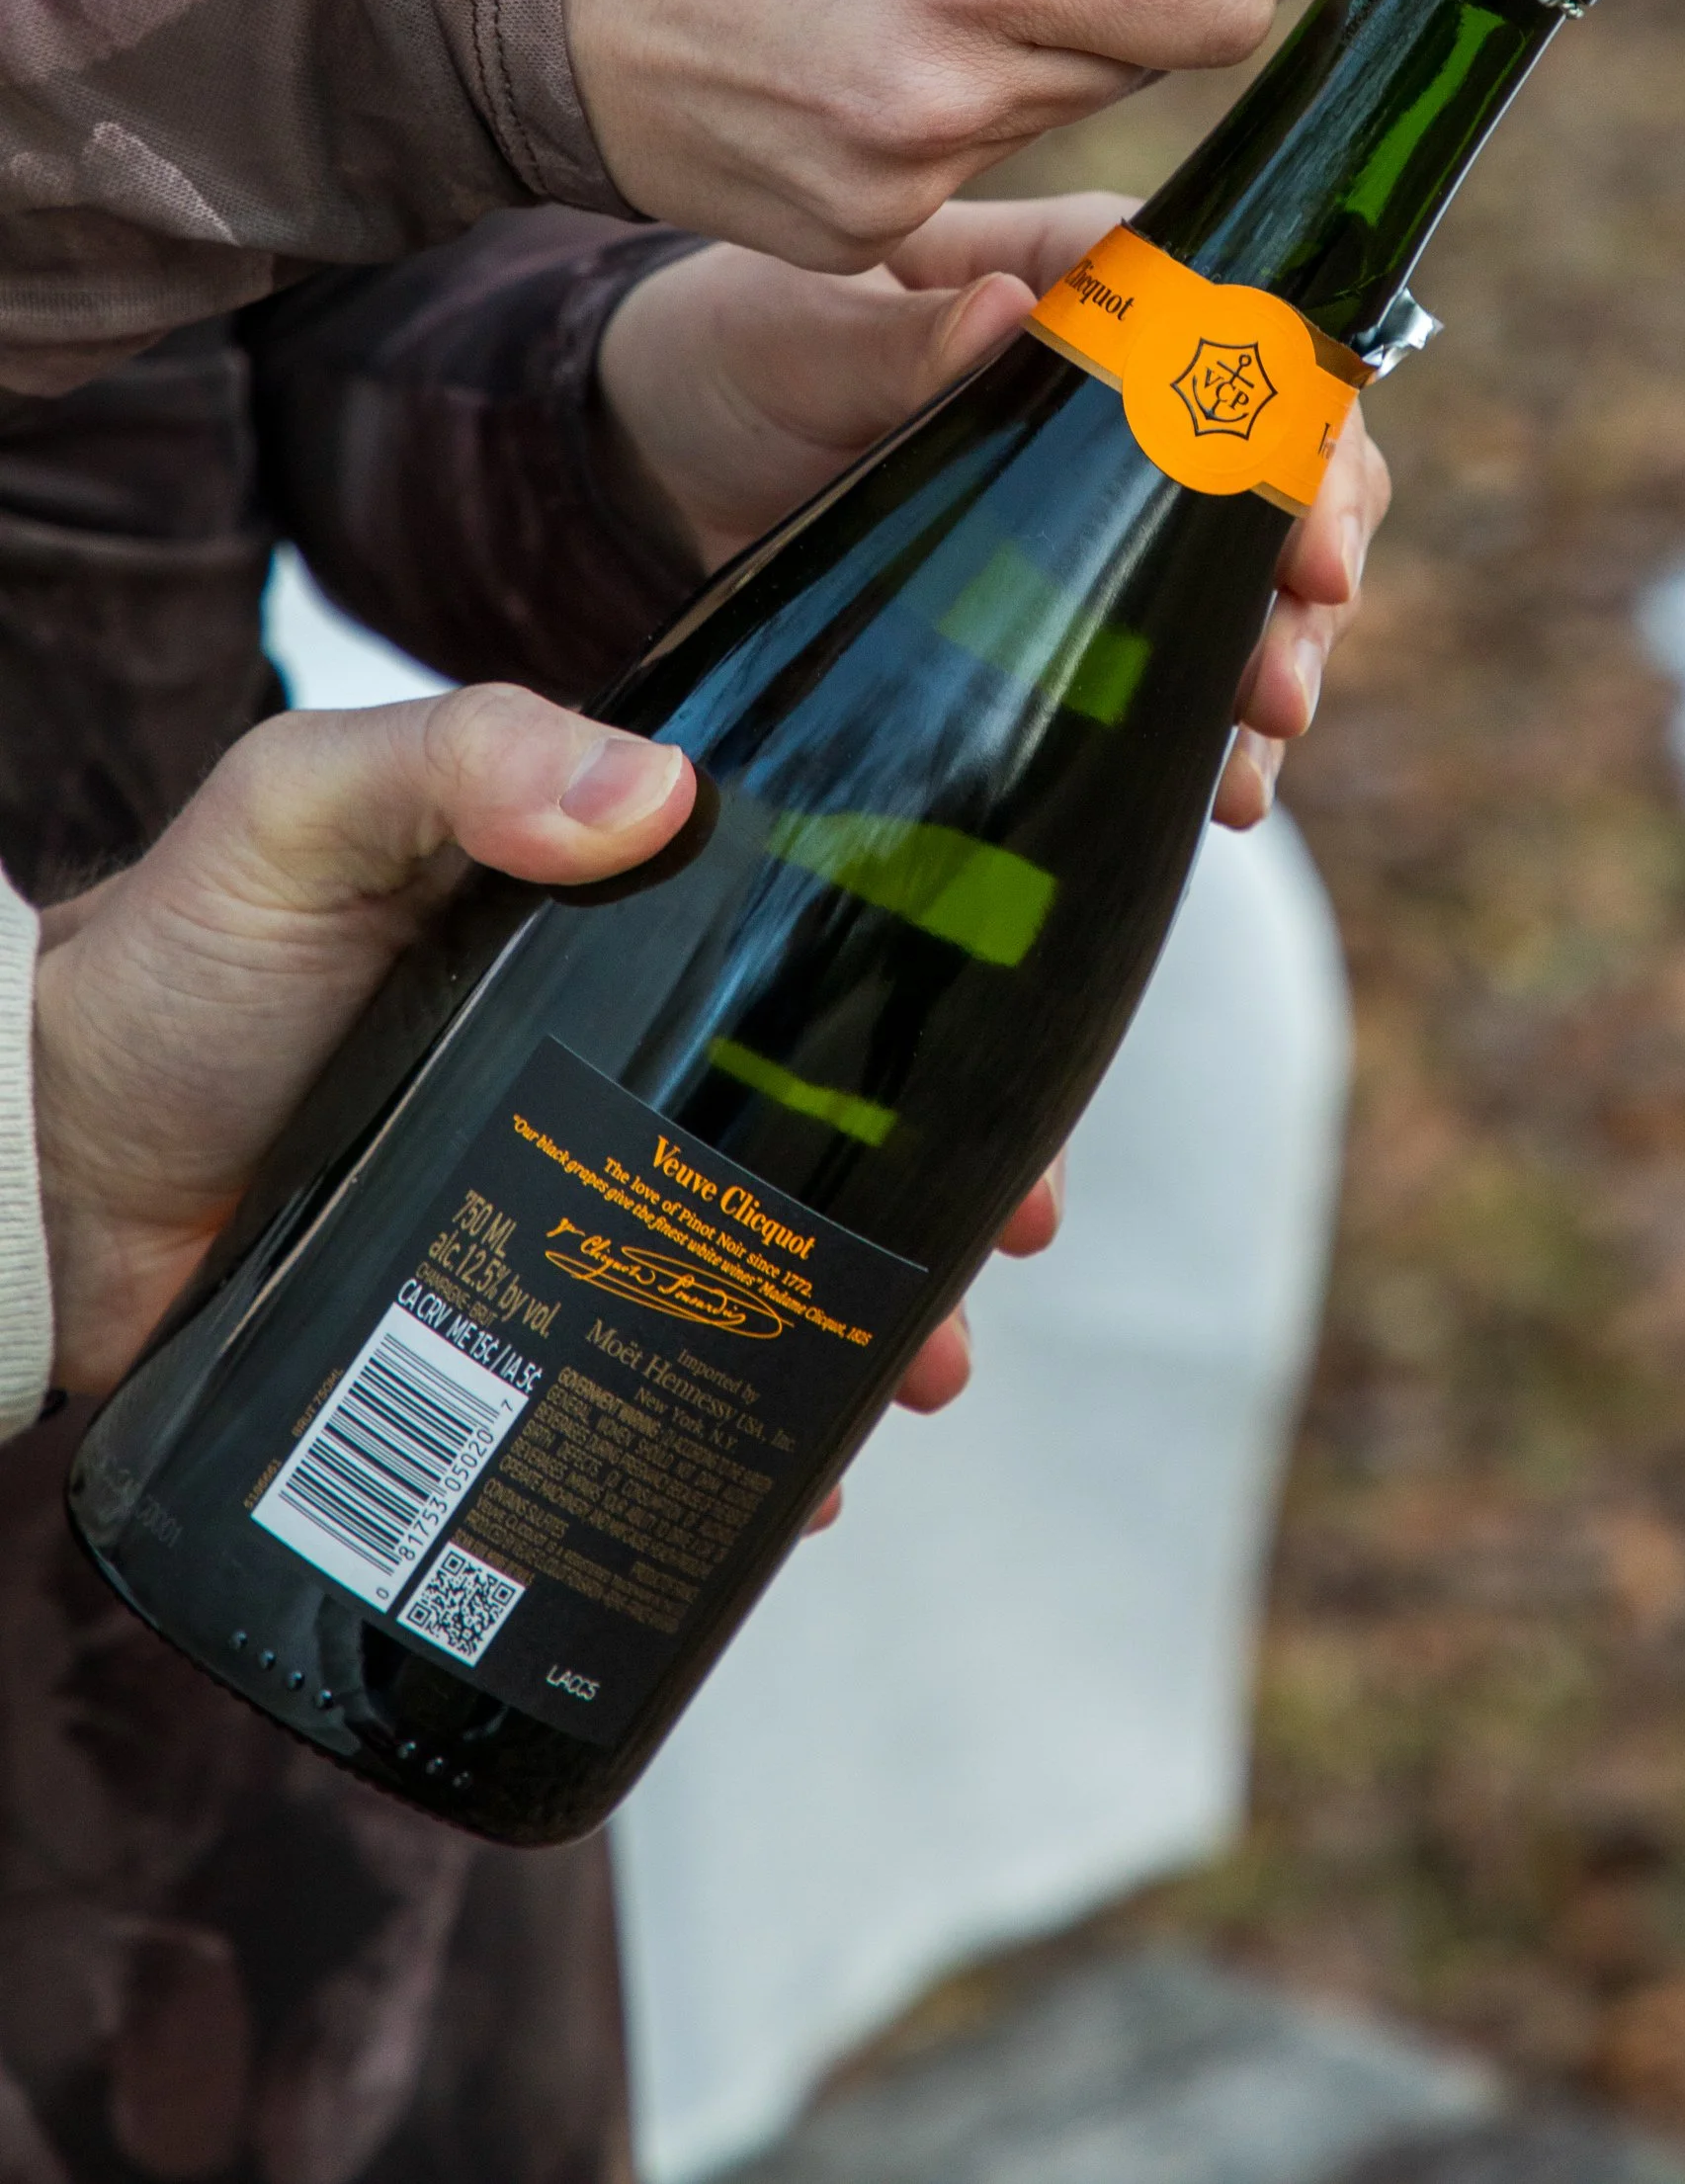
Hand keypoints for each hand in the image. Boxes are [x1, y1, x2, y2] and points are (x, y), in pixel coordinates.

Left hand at [33, 689, 1046, 1450]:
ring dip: (875, 1320)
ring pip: (772, 1261)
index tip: (1026, 1070)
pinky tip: (804, 1484)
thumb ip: (462, 759)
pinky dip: (754, 1432)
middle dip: (947, 1189)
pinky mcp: (525, 1322)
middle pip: (828, 1121)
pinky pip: (670, 1379)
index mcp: (607, 914)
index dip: (938, 997)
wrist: (43, 1170)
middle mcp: (618, 1053)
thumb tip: (657, 793)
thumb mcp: (309, 809)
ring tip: (918, 1385)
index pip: (817, 943)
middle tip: (1005, 1252)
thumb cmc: (175, 961)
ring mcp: (579, 1193)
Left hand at [597, 196, 1392, 830]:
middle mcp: (1129, 373)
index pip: (1247, 330)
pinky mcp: (1077, 575)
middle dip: (1308, 569)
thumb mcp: (792, 332)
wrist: (660, 455)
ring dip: (1270, 653)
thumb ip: (891, 336)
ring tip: (1256, 751)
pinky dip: (1201, 712)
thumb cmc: (737, 346)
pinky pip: (1172, 634)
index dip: (1303, 435)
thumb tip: (1007, 320)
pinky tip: (1216, 790)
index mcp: (1086, 272)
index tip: (1311, 542)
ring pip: (1249, 558)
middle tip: (1284, 682)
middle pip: (1283, 457)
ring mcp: (1112, 483)